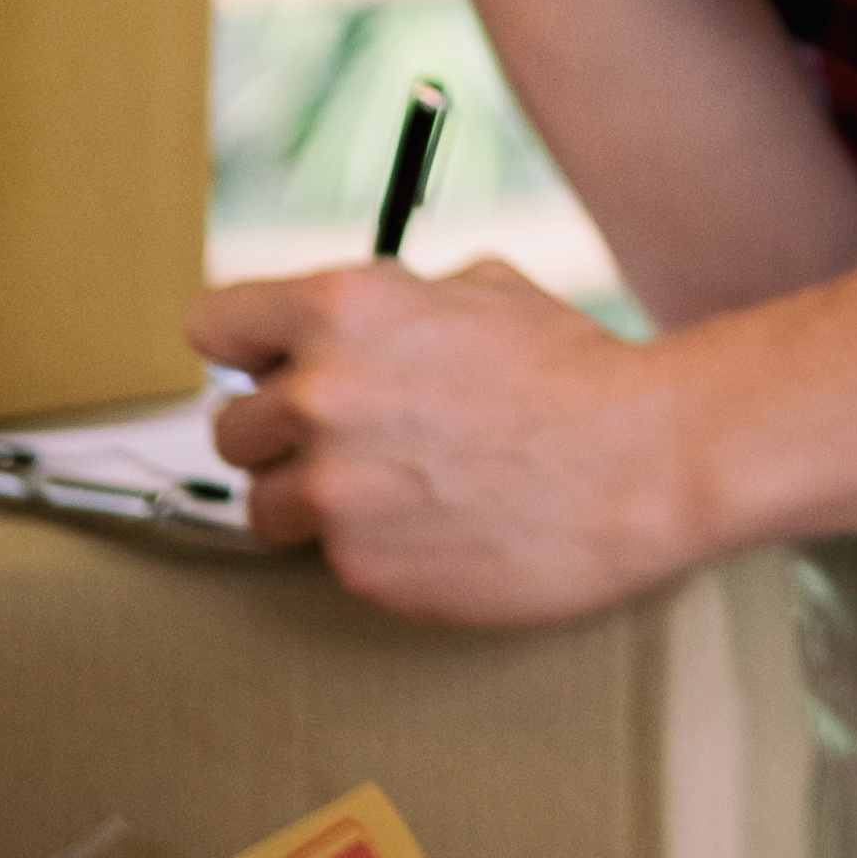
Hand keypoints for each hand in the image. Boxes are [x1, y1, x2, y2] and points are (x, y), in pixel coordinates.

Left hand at [191, 257, 710, 627]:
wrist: (644, 462)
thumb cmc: (574, 370)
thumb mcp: (481, 289)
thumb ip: (390, 306)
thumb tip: (345, 330)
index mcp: (341, 310)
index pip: (212, 327)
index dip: (245, 349)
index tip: (268, 368)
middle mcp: (318, 396)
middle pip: (231, 430)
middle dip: (284, 435)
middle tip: (354, 439)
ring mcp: (334, 491)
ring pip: (266, 506)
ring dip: (314, 501)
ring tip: (391, 493)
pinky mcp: (360, 569)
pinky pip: (331, 560)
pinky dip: (373, 549)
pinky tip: (438, 528)